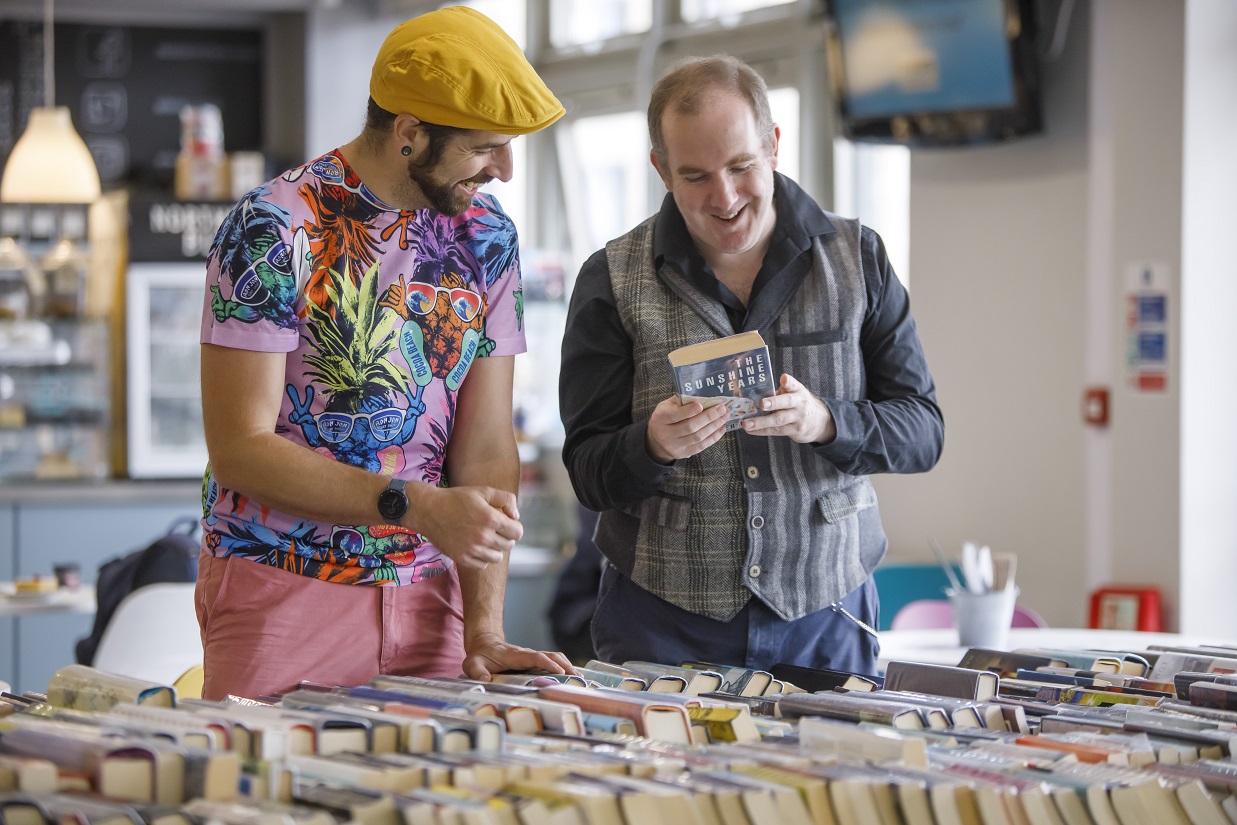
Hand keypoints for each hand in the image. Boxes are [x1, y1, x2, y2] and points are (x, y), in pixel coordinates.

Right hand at [408, 485, 521, 569]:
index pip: (517, 532)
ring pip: (497, 557)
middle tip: (494, 529)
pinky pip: (483, 564)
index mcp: (491, 519)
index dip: (514, 527)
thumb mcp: (483, 491)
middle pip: (509, 545)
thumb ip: (506, 499)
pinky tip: (475, 546)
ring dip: (495, 549)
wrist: (428, 510)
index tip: (506, 523)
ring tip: (485, 538)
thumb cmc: (457, 498)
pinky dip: (482, 557)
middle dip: (505, 537)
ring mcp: (472, 550)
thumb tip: (516, 516)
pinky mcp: (461, 558)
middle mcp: (483, 537)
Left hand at [461, 632, 577, 681]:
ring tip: (580, 680)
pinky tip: (572, 677)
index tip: (560, 672)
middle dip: (566, 665)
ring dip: (568, 666)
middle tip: (578, 679)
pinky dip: (564, 667)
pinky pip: (552, 662)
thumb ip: (477, 671)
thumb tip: (485, 680)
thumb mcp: (473, 664)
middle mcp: (528, 654)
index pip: (536, 657)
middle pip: (552, 656)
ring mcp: (532, 657)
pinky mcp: (534, 661)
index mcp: (516, 655)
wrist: (484, 644)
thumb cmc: (480, 656)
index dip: (549, 663)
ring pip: (555, 657)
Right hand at [645, 395, 730, 463]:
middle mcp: (665, 434)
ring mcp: (675, 446)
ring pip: (698, 437)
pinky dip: (713, 437)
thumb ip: (682, 401)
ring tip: (724, 417)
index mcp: (660, 418)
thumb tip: (704, 396)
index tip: (701, 405)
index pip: (674, 415)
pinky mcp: (684, 453)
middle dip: (708, 417)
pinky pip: (701, 446)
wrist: (657, 440)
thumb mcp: (667, 406)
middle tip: (722, 409)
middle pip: (690, 427)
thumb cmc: (666, 417)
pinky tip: (721, 428)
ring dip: (714, 426)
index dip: (688, 411)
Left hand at [742, 373, 836, 443]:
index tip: (784, 378)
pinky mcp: (794, 431)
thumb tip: (754, 393)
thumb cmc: (798, 404)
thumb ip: (778, 392)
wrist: (819, 421)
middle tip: (762, 404)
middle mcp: (799, 403)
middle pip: (787, 402)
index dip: (788, 382)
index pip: (794, 385)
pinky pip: (776, 431)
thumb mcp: (793, 393)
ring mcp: (798, 418)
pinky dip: (762, 431)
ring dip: (761, 422)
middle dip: (774, 403)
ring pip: (779, 420)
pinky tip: (751, 430)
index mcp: (798, 391)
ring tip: (747, 424)